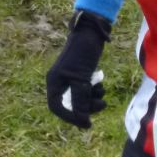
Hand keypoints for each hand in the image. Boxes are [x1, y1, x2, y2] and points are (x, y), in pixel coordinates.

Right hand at [45, 11, 110, 127]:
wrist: (91, 32)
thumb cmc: (83, 54)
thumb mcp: (81, 80)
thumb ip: (80, 101)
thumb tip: (83, 122)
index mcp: (54, 81)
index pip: (57, 107)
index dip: (71, 118)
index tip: (87, 124)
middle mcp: (60, 80)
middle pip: (70, 104)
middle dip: (87, 106)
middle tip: (102, 104)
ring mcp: (70, 77)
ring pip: (80, 98)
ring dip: (93, 98)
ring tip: (102, 90)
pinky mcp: (80, 74)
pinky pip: (85, 90)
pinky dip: (94, 90)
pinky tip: (100, 82)